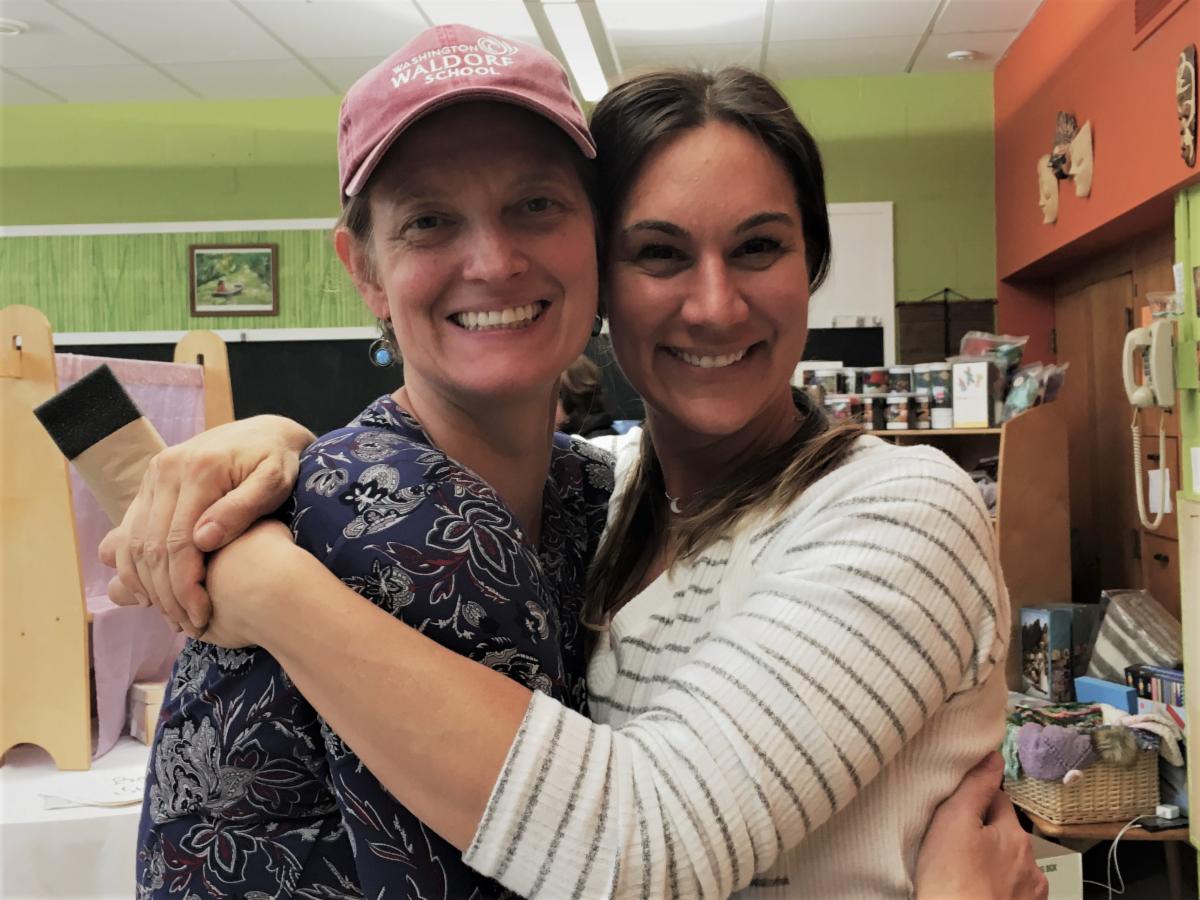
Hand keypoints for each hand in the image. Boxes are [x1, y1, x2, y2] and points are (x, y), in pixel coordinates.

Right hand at [99, 415, 312, 631]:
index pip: (178, 542)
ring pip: (133, 541)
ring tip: (172, 615)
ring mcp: (154, 475)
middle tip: (187, 624)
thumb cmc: (280, 461)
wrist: (266, 432)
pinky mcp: (150, 484)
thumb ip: (242, 509)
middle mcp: (167, 469)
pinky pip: (130, 530)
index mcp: (198, 470)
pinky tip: (152, 593)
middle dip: (166, 593)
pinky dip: (135, 566)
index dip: (185, 586)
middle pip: (151, 546)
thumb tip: (203, 539)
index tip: (201, 614)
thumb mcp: (275, 482)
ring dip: (146, 585)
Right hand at [914, 753, 1047, 899]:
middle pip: (1004, 834)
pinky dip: (996, 888)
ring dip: (992, 863)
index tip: (955, 808)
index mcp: (1014, 835)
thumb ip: (975, 786)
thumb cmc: (951, 882)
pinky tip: (975, 891)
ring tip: (963, 871)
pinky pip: (1009, 891)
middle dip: (984, 833)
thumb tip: (992, 755)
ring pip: (1008, 864)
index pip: (998, 799)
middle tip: (953, 842)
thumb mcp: (953, 821)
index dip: (974, 800)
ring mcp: (1029, 894)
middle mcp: (1030, 864)